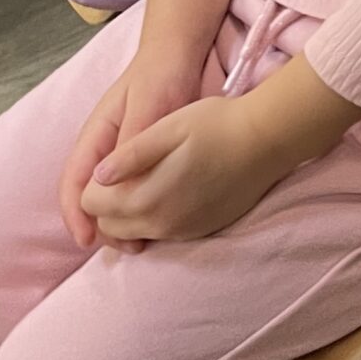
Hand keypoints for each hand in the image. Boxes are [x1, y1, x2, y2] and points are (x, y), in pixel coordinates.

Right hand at [59, 43, 206, 249]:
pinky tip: (157, 225)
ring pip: (111, 199)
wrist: (179, 58)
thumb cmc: (159, 77)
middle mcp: (104, 152)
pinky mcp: (144, 163)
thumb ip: (132, 142)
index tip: (86, 240)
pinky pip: (134, 193)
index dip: (75, 214)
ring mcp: (123, 159)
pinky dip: (139, 212)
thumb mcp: (147, 106)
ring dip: (120, 223)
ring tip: (141, 244)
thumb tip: (111, 182)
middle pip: (89, 198)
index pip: (73, 181)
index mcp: (95, 137)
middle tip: (124, 248)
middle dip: (100, 226)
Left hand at [78, 93, 288, 245]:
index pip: (93, 206)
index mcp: (146, 196)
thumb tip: (98, 176)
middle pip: (111, 227)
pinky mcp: (201, 231)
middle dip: (106, 204)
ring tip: (144, 180)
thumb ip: (130, 155)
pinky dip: (155, 217)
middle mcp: (161, 223)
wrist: (267, 140)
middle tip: (122, 173)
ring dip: (130, 213)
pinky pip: (163, 234)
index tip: (108, 165)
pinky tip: (170, 190)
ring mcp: (183, 231)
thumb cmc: (217, 125)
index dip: (93, 185)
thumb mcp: (169, 127)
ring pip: (136, 233)